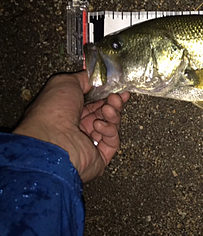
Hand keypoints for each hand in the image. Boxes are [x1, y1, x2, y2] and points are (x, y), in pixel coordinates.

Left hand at [13, 71, 129, 182]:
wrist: (51, 141)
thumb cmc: (52, 112)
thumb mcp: (65, 82)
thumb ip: (83, 78)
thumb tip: (95, 77)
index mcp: (67, 113)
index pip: (93, 103)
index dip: (107, 94)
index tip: (118, 88)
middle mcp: (77, 129)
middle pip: (105, 114)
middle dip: (113, 103)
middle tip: (118, 97)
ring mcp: (89, 144)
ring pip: (111, 126)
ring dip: (113, 115)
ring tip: (108, 109)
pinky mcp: (99, 157)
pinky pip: (112, 142)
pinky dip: (109, 131)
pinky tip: (98, 125)